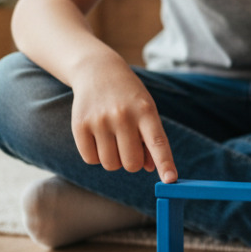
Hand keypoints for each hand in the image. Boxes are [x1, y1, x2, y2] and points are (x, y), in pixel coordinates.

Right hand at [69, 55, 176, 182]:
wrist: (97, 71)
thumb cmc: (129, 97)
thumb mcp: (146, 110)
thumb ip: (151, 139)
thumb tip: (150, 168)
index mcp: (145, 111)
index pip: (158, 142)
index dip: (165, 163)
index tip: (170, 180)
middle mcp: (122, 115)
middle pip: (131, 163)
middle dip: (132, 162)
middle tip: (129, 146)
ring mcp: (100, 120)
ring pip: (110, 164)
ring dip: (114, 160)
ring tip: (113, 139)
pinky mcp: (80, 125)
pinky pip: (91, 160)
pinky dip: (96, 156)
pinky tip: (98, 138)